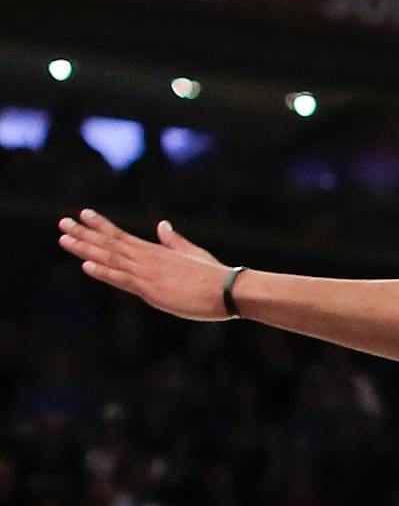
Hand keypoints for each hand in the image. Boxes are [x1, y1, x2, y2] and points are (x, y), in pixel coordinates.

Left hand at [57, 212, 234, 320]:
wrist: (229, 290)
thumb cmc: (215, 275)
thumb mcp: (192, 253)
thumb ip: (174, 241)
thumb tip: (162, 225)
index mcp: (156, 251)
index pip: (122, 236)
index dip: (101, 225)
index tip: (83, 214)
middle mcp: (147, 259)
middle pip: (110, 243)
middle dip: (84, 233)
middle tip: (62, 222)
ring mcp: (147, 274)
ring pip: (110, 258)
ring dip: (85, 248)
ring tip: (64, 238)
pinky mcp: (151, 290)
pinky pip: (122, 279)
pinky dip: (103, 272)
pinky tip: (86, 265)